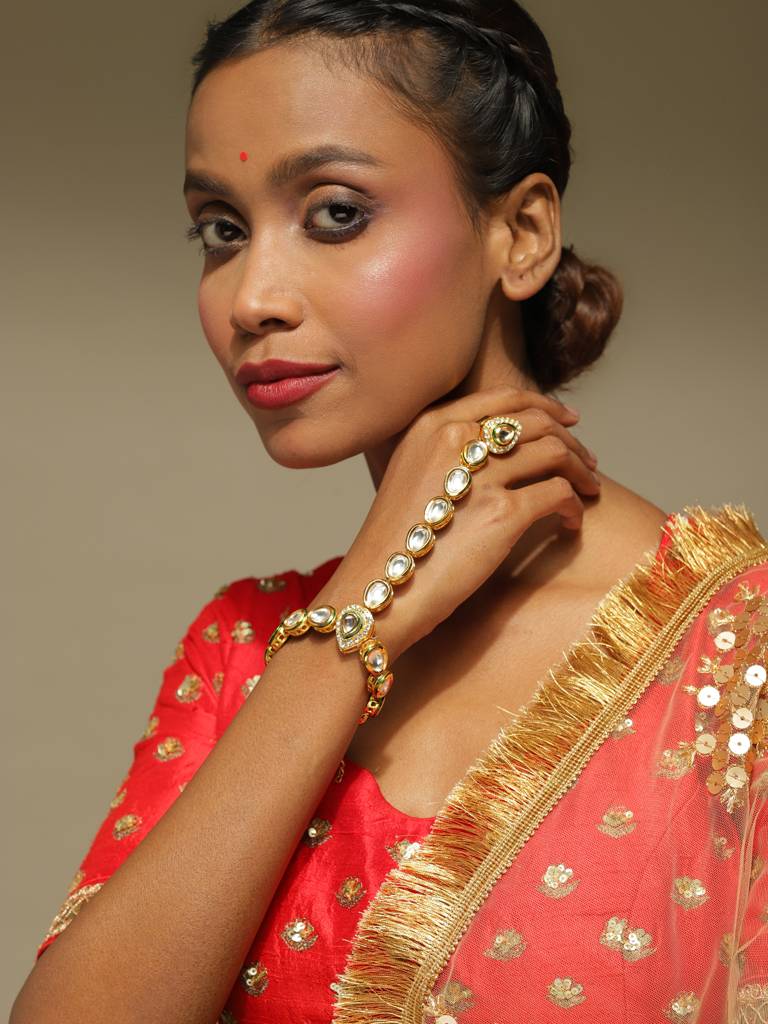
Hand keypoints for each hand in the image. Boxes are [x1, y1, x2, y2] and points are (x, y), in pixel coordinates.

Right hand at [313, 383, 599, 661]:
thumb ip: (446, 452)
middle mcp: (455, 438)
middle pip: (536, 422)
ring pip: (555, 452)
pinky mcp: (502, 513)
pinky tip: (571, 522)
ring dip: (580, 471)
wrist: (377, 590)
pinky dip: (574, 506)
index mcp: (432, 424)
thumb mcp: (410, 475)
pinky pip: (559, 494)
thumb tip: (500, 450)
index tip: (567, 422)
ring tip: (588, 490)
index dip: (545, 406)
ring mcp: (480, 475)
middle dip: (570, 441)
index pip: (505, 399)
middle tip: (588, 462)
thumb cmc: (394, 543)